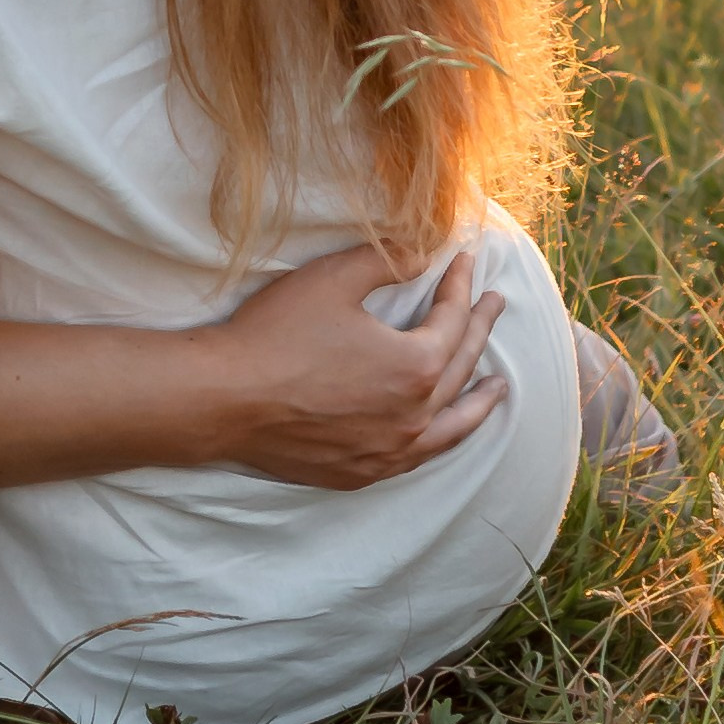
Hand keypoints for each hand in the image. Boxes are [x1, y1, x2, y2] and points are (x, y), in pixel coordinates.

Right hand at [205, 242, 506, 489]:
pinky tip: (437, 431)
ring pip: (452, 426)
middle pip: (460, 367)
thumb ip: (388, 260)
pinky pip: (417, 456)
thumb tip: (425, 253)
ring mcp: (389, 450)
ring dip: (478, 402)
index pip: (451, 320)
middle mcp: (414, 415)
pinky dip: (439, 438)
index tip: (466, 263)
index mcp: (416, 366)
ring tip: (499, 388)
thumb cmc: (277, 335)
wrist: (225, 399)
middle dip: (480, 330)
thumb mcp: (334, 278)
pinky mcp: (361, 471)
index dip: (460, 286)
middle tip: (496, 305)